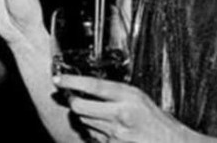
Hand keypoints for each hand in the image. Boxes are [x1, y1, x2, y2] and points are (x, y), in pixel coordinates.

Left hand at [56, 75, 192, 142]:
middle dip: (73, 102)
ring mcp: (116, 134)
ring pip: (84, 121)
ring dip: (84, 116)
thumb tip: (85, 86)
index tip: (58, 79)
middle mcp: (121, 115)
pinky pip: (92, 136)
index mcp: (129, 98)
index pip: (93, 86)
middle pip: (80, 107)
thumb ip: (114, 92)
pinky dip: (93, 131)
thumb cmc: (157, 121)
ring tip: (97, 114)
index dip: (72, 81)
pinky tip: (105, 128)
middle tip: (74, 98)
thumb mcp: (139, 98)